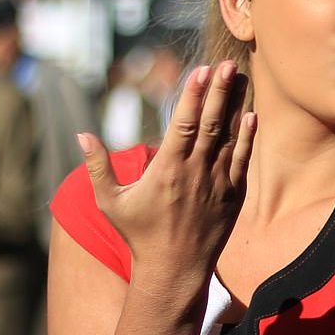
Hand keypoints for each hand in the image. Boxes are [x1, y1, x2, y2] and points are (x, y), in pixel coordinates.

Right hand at [77, 61, 255, 297]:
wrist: (175, 271)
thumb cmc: (139, 236)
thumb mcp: (110, 203)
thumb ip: (98, 167)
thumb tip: (82, 134)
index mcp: (167, 171)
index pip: (183, 124)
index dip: (192, 96)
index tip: (199, 71)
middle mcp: (196, 173)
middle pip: (211, 124)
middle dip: (219, 91)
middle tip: (226, 63)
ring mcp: (218, 184)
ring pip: (230, 138)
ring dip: (236, 106)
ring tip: (240, 78)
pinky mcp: (233, 197)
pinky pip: (242, 161)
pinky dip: (247, 138)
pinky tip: (252, 116)